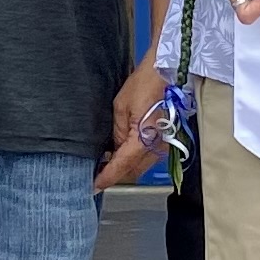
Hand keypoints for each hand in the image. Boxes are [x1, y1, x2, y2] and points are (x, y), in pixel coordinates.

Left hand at [94, 56, 171, 191]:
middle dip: (114, 174)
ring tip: (106, 163)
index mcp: (144, 140)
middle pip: (132, 171)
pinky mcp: (165, 141)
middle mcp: (157, 148)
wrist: (166, 73)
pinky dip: (133, 160)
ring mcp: (163, 146)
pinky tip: (121, 154)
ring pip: (140, 166)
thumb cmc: (144, 85)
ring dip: (124, 168)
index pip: (122, 166)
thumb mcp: (120, 108)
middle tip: (96, 173)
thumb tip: (113, 150)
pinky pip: (147, 157)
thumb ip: (117, 133)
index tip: (94, 185)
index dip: (107, 177)